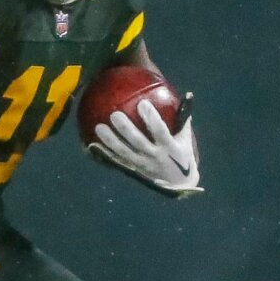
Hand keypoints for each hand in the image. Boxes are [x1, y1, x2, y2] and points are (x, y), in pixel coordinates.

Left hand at [88, 96, 203, 197]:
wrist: (179, 184)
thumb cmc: (182, 155)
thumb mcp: (186, 139)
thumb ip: (183, 119)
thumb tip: (187, 96)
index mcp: (170, 147)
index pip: (160, 131)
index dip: (151, 118)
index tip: (142, 103)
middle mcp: (155, 156)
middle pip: (138, 142)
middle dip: (126, 128)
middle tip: (115, 114)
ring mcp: (142, 164)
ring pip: (124, 152)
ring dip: (111, 140)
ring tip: (99, 127)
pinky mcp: (133, 170)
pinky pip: (117, 161)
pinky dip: (105, 153)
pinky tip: (92, 144)